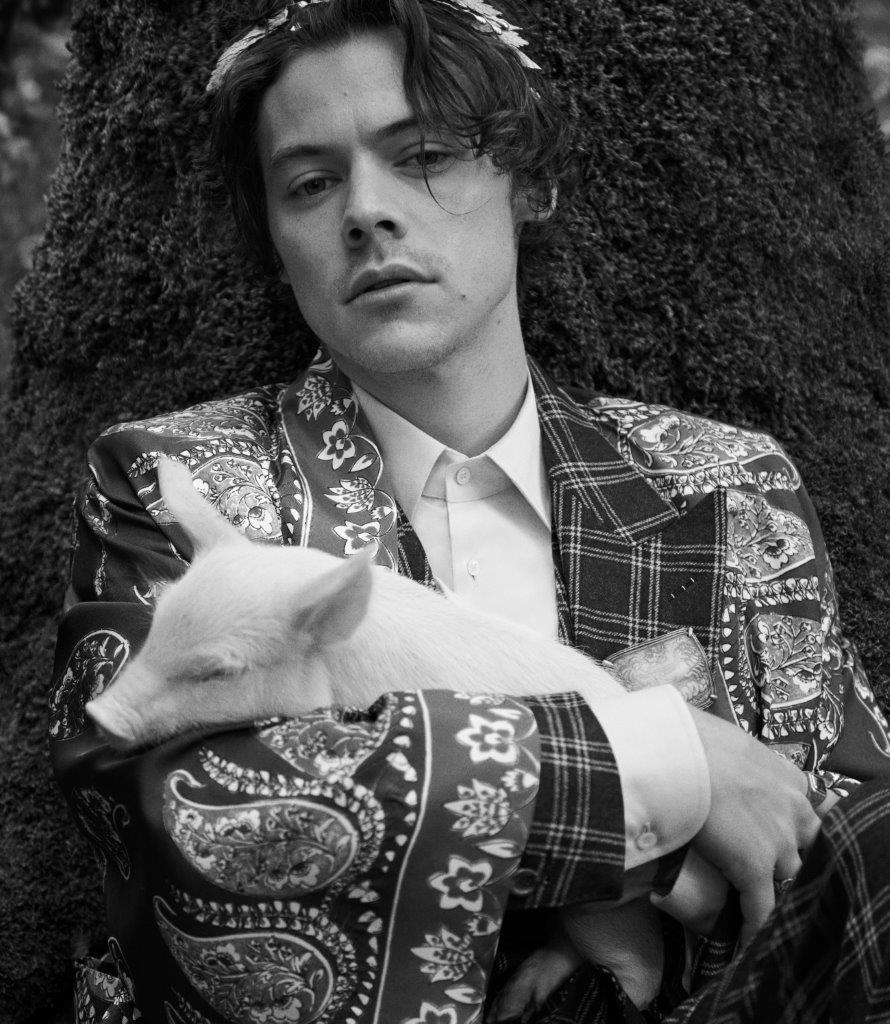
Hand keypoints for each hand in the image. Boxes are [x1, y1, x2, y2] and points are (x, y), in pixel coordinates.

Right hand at [687, 707, 821, 946]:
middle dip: (791, 860)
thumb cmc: (693, 737)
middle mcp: (793, 811)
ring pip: (789, 877)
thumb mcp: (731, 741)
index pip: (811, 815)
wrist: (678, 751)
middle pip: (807, 849)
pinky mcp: (754, 866)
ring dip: (775, 887)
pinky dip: (755, 924)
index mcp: (790, 779)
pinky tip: (748, 938)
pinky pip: (762, 907)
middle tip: (766, 868)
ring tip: (757, 900)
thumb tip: (720, 763)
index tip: (784, 839)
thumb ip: (742, 761)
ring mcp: (777, 842)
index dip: (797, 831)